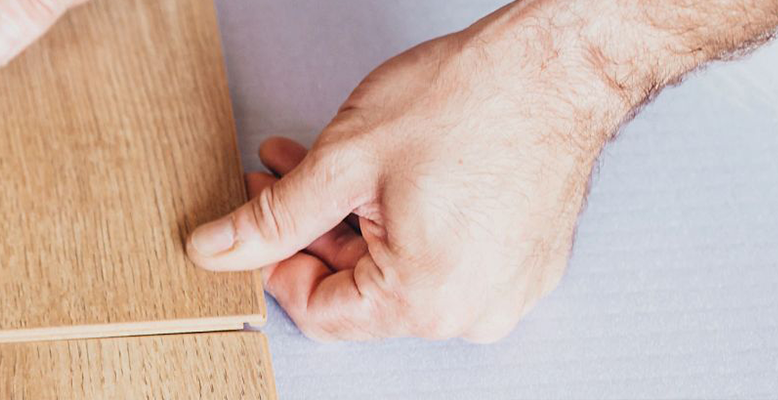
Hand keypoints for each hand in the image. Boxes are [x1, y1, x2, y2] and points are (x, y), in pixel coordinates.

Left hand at [183, 4, 646, 342]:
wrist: (560, 64)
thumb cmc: (472, 101)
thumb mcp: (343, 162)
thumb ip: (273, 218)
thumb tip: (216, 250)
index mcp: (424, 299)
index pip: (317, 312)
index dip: (273, 264)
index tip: (254, 221)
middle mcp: (470, 311)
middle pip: (357, 291)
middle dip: (307, 231)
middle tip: (273, 178)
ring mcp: (504, 289)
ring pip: (395, 269)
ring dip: (347, 219)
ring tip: (312, 162)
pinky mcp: (521, 261)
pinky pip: (441, 256)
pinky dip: (399, 220)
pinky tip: (372, 174)